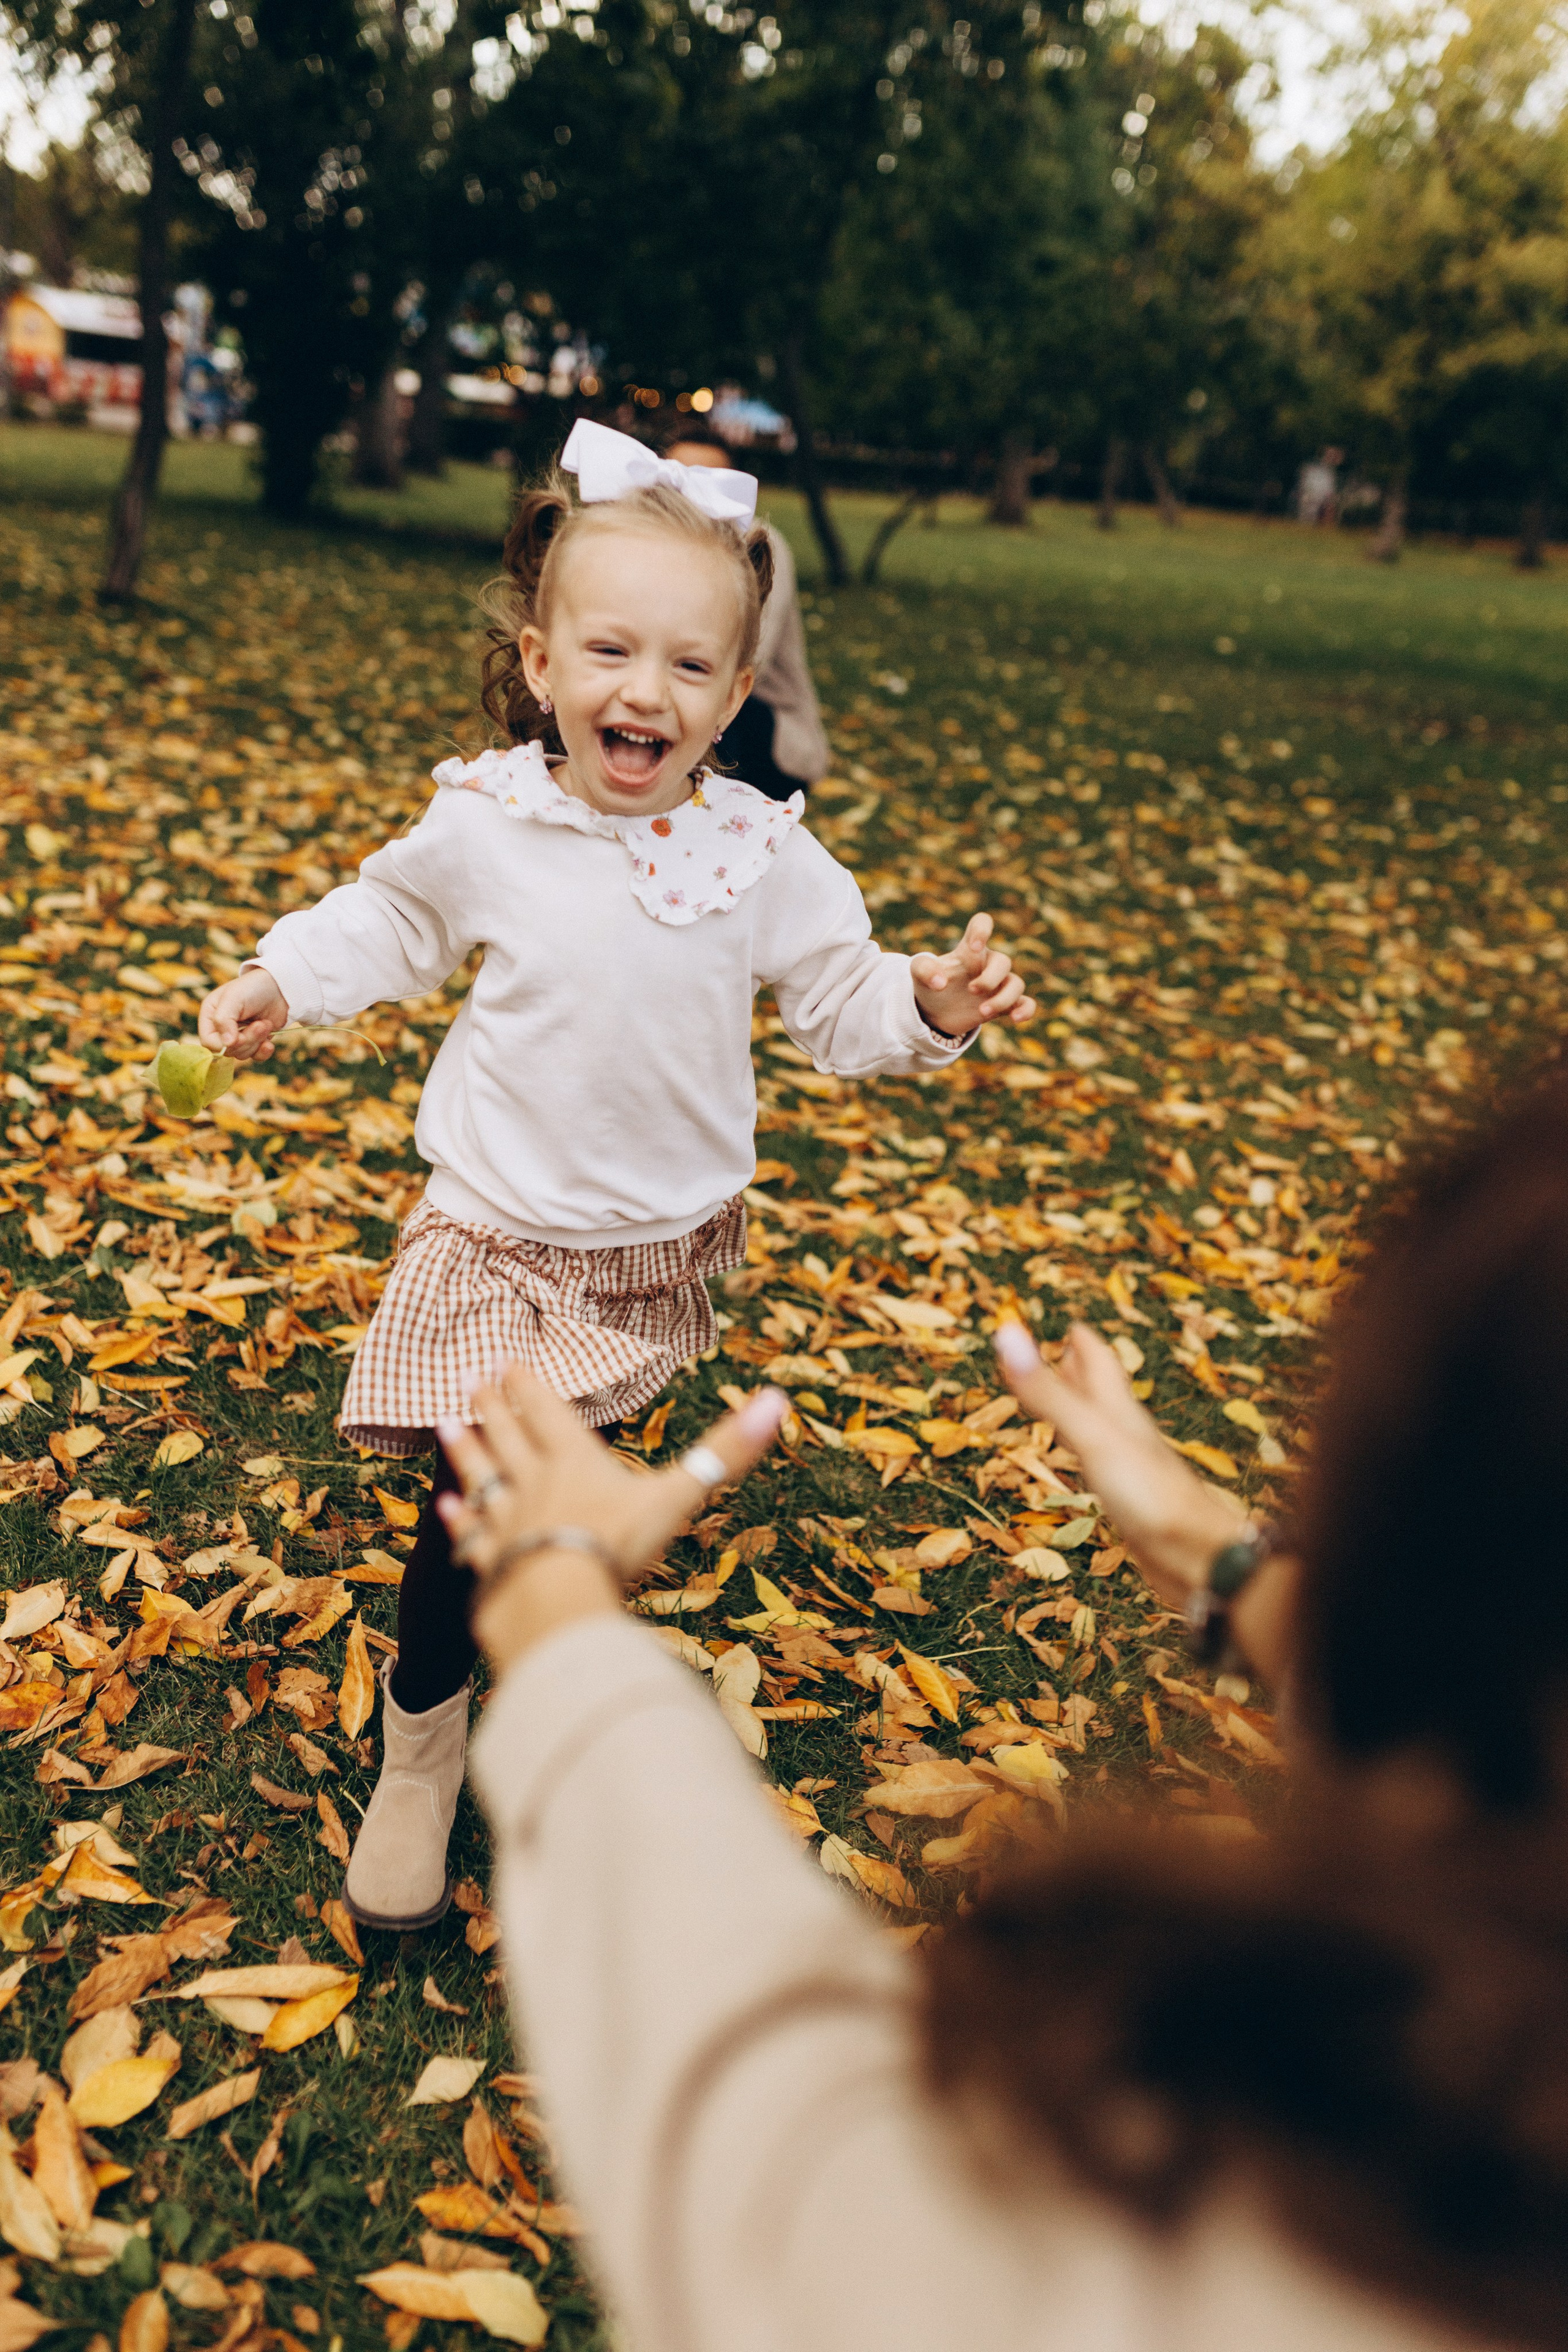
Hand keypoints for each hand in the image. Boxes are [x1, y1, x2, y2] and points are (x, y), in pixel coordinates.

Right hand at [199, 968, 288, 1062]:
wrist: (280, 988)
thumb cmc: (253, 988)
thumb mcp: (234, 997)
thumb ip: (224, 1019)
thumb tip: (226, 1043)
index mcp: (211, 1016)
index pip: (209, 1042)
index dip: (223, 1044)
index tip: (238, 1035)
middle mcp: (222, 1028)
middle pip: (228, 1050)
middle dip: (246, 1040)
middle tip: (260, 1024)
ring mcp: (238, 1036)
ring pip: (242, 1054)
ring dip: (257, 1041)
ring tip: (266, 1024)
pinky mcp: (255, 1041)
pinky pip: (255, 1057)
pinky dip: (263, 1052)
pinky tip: (269, 1042)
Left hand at [436, 1372, 789, 1667]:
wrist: (555, 1601)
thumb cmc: (616, 1546)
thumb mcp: (678, 1494)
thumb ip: (725, 1452)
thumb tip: (778, 1402)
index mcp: (574, 1460)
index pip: (546, 1412)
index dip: (527, 1386)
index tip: (506, 1361)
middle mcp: (532, 1482)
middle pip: (507, 1435)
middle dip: (491, 1406)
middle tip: (472, 1379)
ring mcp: (505, 1522)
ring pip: (480, 1476)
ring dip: (465, 1451)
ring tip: (446, 1426)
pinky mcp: (488, 1563)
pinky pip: (469, 1534)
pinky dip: (458, 1520)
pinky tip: (443, 1509)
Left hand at [910, 913, 1034, 1035]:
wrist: (934, 1012)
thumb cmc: (929, 984)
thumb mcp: (917, 973)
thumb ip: (923, 969)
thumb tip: (941, 983)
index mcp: (968, 950)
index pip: (982, 923)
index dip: (983, 930)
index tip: (975, 947)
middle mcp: (987, 964)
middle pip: (1003, 961)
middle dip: (989, 979)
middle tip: (971, 991)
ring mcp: (997, 985)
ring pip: (1017, 984)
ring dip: (1003, 999)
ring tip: (982, 1011)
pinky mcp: (1003, 1005)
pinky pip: (1026, 1003)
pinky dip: (1026, 1010)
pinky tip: (1015, 1019)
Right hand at [993, 1321, 1244, 1607]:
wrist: (1199, 1556)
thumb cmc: (1149, 1494)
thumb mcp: (1091, 1435)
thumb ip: (1048, 1392)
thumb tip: (1006, 1334)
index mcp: (1119, 1412)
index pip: (1101, 1366)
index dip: (1084, 1343)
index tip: (1072, 1325)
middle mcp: (1128, 1435)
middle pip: (1103, 1394)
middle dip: (1083, 1372)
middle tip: (1068, 1353)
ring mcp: (1133, 1470)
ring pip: (1105, 1431)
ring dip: (1086, 1413)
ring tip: (1073, 1403)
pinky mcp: (1133, 1504)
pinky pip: (1106, 1470)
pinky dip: (1091, 1458)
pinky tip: (1094, 1469)